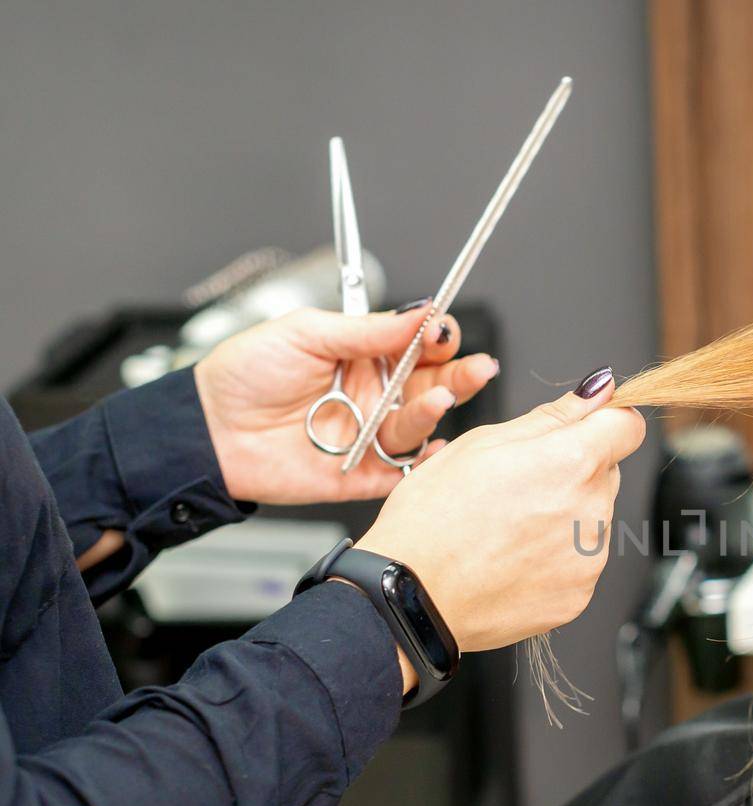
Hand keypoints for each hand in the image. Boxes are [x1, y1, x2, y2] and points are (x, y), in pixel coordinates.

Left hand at [193, 304, 498, 503]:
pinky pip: (400, 473)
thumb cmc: (243, 375)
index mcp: (363, 358)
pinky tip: (435, 450)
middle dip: (459, 376)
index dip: (436, 338)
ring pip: (418, 427)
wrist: (206, 429)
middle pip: (432, 386)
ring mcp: (367, 435)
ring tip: (435, 400)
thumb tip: (419, 313)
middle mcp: (373, 396)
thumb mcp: (305, 333)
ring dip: (434, 412)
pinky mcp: (358, 474)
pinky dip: (422, 466)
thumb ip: (367, 329)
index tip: (441, 331)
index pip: (417, 346)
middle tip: (477, 367)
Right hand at [354, 371, 646, 651]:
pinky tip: (512, 558)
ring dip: (564, 515)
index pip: (627, 426)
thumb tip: (598, 391)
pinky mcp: (579, 595)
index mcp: (571, 462)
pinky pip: (580, 562)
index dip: (606, 422)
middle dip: (574, 470)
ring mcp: (589, 559)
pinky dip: (555, 557)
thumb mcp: (482, 443)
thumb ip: (552, 417)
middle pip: (606, 473)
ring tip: (507, 527)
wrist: (412, 596)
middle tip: (517, 485)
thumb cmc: (432, 519)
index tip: (583, 428)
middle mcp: (591, 510)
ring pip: (593, 518)